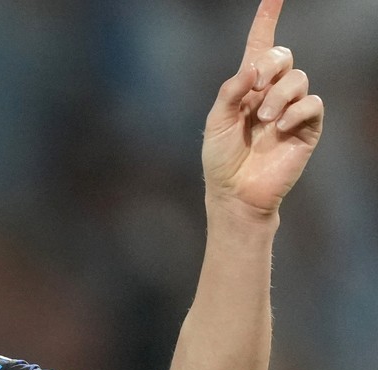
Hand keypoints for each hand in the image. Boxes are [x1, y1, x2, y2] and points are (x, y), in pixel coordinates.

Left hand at [202, 0, 323, 218]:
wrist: (234, 191)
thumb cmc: (220, 157)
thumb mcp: (216, 119)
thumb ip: (231, 90)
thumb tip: (253, 67)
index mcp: (247, 86)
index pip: (260, 45)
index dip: (268, 18)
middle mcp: (271, 93)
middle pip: (283, 56)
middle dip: (271, 65)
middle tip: (255, 88)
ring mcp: (291, 109)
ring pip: (299, 79)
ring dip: (278, 96)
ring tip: (264, 120)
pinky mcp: (307, 128)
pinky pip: (312, 105)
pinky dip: (295, 112)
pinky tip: (279, 127)